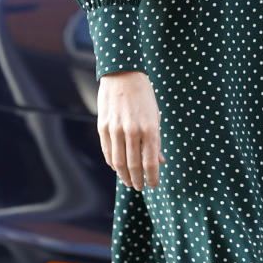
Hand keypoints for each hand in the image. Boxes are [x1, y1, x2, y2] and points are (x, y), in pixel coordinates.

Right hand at [97, 70, 164, 189]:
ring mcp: (116, 129)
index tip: (153, 185)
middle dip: (137, 180)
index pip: (151, 162)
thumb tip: (159, 161)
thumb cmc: (144, 96)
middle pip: (134, 165)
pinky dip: (112, 162)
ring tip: (128, 181)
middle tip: (139, 187)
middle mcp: (132, 131)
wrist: (123, 74)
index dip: (152, 178)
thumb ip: (156, 140)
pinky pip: (107, 151)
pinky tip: (117, 167)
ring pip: (118, 162)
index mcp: (150, 129)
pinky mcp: (103, 126)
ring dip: (124, 175)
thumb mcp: (156, 116)